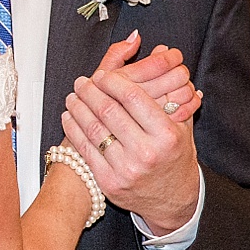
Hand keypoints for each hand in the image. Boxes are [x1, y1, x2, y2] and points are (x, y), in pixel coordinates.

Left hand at [63, 39, 202, 233]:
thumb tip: (159, 49)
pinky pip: (86, 150)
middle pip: (109, 111)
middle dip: (90, 92)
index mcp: (167, 134)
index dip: (112, 81)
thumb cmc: (175, 156)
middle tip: (81, 81)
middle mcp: (147, 152)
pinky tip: (69, 117)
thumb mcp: (180, 123)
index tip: (102, 74)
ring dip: (78, 108)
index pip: (133, 97)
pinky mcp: (110, 183)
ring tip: (72, 95)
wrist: (172, 200)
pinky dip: (73, 130)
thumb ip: (169, 87)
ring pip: (94, 130)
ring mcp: (127, 170)